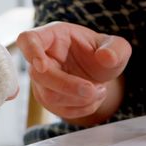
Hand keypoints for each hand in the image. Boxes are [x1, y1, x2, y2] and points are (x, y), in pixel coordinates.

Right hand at [17, 21, 131, 123]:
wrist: (100, 73)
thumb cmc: (104, 53)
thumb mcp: (117, 47)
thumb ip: (116, 48)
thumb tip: (107, 57)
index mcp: (53, 36)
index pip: (28, 39)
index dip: (30, 51)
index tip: (42, 65)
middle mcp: (42, 57)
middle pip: (39, 75)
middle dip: (68, 86)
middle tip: (94, 89)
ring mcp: (42, 80)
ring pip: (48, 96)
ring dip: (78, 99)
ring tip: (101, 91)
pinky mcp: (47, 98)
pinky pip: (58, 110)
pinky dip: (81, 109)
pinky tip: (94, 99)